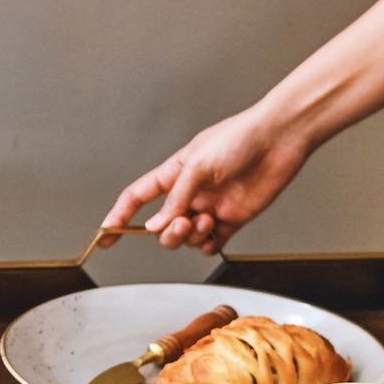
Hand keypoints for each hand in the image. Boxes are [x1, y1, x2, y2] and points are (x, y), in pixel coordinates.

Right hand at [100, 106, 310, 251]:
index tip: (104, 235)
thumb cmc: (239, 139)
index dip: (119, 217)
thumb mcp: (198, 165)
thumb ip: (175, 199)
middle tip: (182, 223)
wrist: (279, 139)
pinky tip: (213, 233)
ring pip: (186, 237)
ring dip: (190, 235)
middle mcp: (190, 193)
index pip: (138, 198)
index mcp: (176, 173)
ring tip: (206, 221)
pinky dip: (207, 244)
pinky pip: (210, 243)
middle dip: (167, 231)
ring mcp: (210, 207)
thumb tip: (155, 225)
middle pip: (163, 226)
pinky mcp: (232, 219)